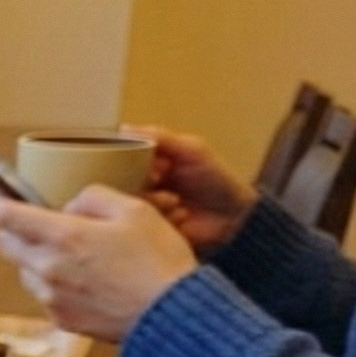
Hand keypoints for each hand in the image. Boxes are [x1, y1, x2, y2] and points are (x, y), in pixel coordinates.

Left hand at [0, 185, 198, 341]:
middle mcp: (48, 269)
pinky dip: (52, 283)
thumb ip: (94, 198)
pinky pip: (44, 295)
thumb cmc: (157, 260)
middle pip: (6, 245)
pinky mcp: (62, 320)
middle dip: (11, 229)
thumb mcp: (134, 210)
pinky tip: (82, 279)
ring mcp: (51, 298)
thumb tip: (71, 206)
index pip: (8, 216)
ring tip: (67, 253)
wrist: (171, 316)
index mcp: (63, 237)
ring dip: (34, 258)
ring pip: (24, 271)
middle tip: (29, 221)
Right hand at [125, 124, 254, 255]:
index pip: (122, 160)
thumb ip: (161, 137)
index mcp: (149, 164)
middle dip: (142, 184)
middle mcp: (142, 185)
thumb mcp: (192, 150)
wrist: (235, 216)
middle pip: (120, 184)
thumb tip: (123, 127)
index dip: (130, 163)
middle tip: (160, 182)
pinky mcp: (150, 229)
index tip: (151, 167)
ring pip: (129, 204)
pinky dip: (163, 217)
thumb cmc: (217, 179)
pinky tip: (181, 216)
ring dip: (155, 202)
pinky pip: (141, 224)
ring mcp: (146, 209)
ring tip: (177, 202)